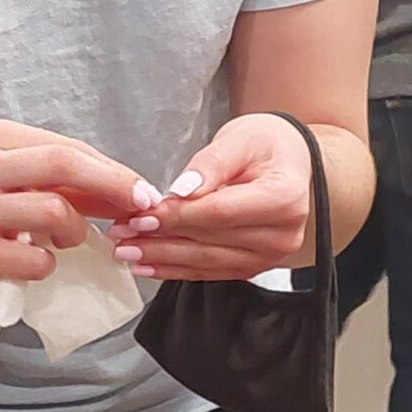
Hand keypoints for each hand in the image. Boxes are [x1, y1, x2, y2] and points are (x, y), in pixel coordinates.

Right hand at [0, 117, 149, 295]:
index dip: (113, 170)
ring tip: (64, 240)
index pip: (68, 148)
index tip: (142, 190)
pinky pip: (36, 258)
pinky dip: (48, 263)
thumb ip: (51, 176)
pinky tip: (33, 260)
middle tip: (140, 208)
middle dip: (114, 187)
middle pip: (65, 165)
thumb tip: (121, 191)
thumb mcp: (2, 170)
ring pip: (56, 213)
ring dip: (76, 232)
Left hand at [111, 112, 310, 279]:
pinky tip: (147, 265)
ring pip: (206, 261)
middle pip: (209, 241)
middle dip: (160, 238)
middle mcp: (282, 234)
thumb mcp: (239, 139)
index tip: (141, 215)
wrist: (290, 163)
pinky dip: (175, 269)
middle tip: (121, 233)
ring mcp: (270, 256)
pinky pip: (210, 272)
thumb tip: (179, 192)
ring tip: (126, 249)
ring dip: (162, 257)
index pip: (220, 213)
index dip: (177, 216)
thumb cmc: (266, 145)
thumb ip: (209, 165)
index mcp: (284, 198)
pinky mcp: (254, 266)